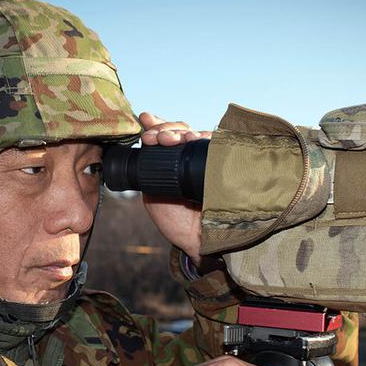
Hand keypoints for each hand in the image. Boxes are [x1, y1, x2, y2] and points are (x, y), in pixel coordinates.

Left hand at [137, 112, 211, 266]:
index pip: (167, 133)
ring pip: (196, 133)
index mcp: (173, 160)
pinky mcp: (224, 164)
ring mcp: (208, 159)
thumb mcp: (152, 192)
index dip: (157, 125)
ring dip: (180, 132)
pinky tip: (193, 137)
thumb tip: (141, 145)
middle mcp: (191, 156)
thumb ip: (146, 171)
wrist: (196, 240)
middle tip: (155, 138)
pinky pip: (217, 144)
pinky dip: (205, 137)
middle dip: (165, 129)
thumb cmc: (175, 219)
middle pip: (180, 129)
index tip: (146, 125)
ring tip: (170, 139)